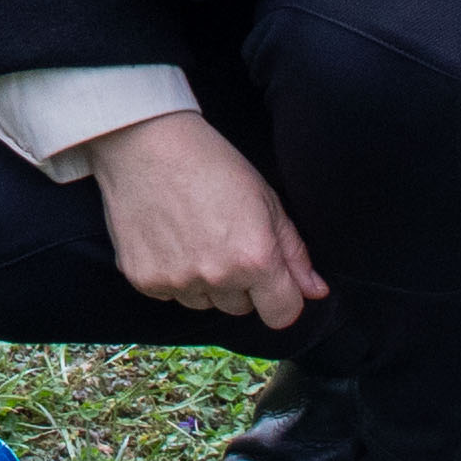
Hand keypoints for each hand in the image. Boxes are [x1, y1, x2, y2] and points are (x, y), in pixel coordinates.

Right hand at [88, 110, 326, 324]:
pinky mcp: (144, 281)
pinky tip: (169, 239)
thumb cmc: (213, 165)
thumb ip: (294, 253)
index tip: (272, 281)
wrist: (148, 145)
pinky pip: (170, 295)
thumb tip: (316, 292)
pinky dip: (172, 275)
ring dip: (205, 282)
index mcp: (255, 259)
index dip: (282, 297)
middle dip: (240, 284)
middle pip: (241, 309)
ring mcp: (177, 282)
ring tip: (194, 236)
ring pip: (204, 303)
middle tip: (225, 240)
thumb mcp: (267, 201)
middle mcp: (217, 277)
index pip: (282, 315)